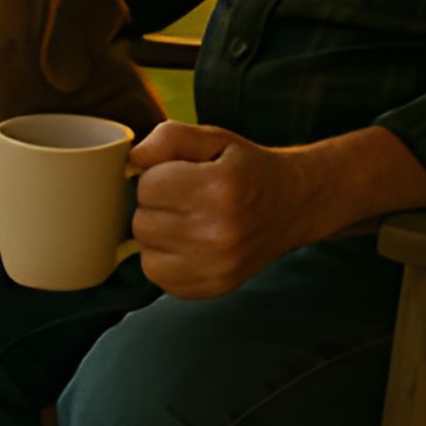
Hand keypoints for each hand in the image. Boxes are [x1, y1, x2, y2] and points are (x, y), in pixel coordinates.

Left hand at [128, 121, 305, 298]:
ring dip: (158, 236)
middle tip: (184, 199)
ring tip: (186, 221)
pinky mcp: (213, 288)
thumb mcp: (214, 138)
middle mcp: (218, 232)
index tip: (180, 175)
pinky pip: (160, 278)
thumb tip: (134, 159)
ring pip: (146, 253)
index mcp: (219, 188)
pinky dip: (166, 261)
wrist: (292, 205)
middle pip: (143, 222)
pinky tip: (189, 244)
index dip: (158, 176)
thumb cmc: (245, 168)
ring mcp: (217, 266)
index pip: (147, 186)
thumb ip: (169, 137)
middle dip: (156, 206)